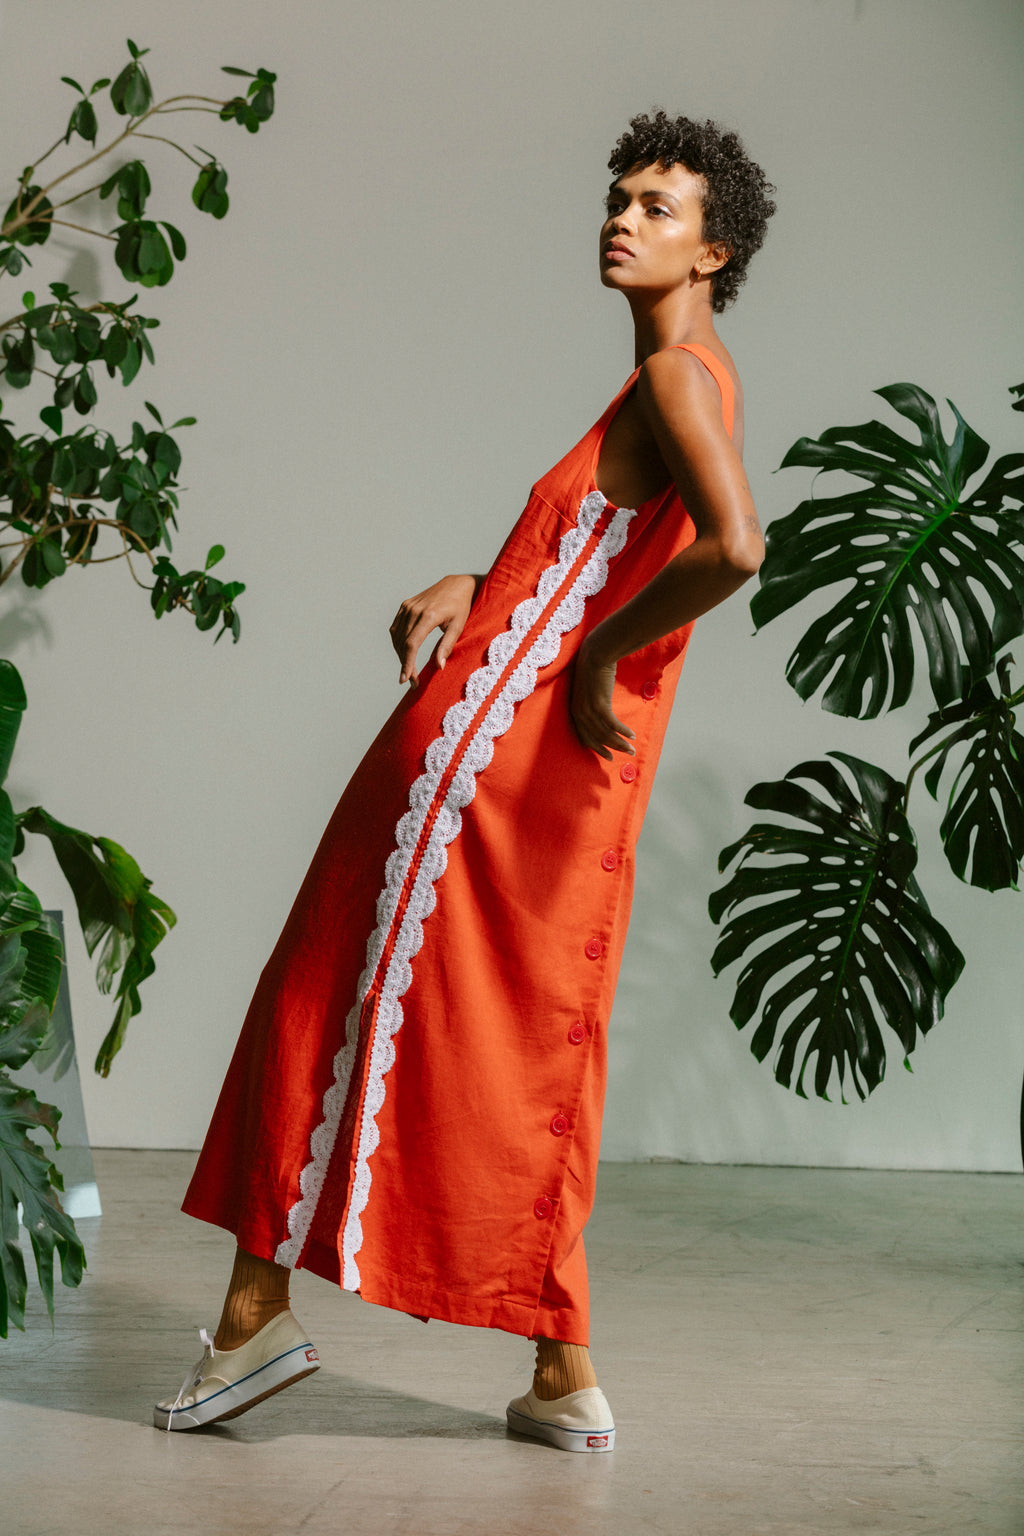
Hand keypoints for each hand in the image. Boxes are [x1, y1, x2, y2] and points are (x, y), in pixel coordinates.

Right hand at [390, 573, 477, 686]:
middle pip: (403, 643)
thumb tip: (439, 667)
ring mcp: (408, 606)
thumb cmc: (461, 607)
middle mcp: (415, 610)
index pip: (412, 644)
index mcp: (429, 615)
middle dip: (405, 664)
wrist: (456, 584)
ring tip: (410, 669)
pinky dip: (398, 642)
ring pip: (397, 637)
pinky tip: (405, 653)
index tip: (405, 679)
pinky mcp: (405, 605)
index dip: (407, 663)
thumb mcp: (458, 627)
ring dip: (401, 655)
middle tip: (412, 681)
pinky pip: (396, 628)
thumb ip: (447, 646)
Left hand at [571, 637, 635, 760]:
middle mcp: (579, 713)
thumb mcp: (589, 691)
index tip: (608, 756)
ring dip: (620, 743)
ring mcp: (588, 709)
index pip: (585, 737)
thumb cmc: (593, 670)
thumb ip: (593, 704)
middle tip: (626, 754)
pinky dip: (623, 731)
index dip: (598, 748)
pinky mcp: (600, 704)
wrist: (595, 654)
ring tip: (631, 748)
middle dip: (612, 749)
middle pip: (596, 738)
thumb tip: (604, 714)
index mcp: (574, 711)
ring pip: (605, 734)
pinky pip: (612, 724)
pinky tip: (632, 735)